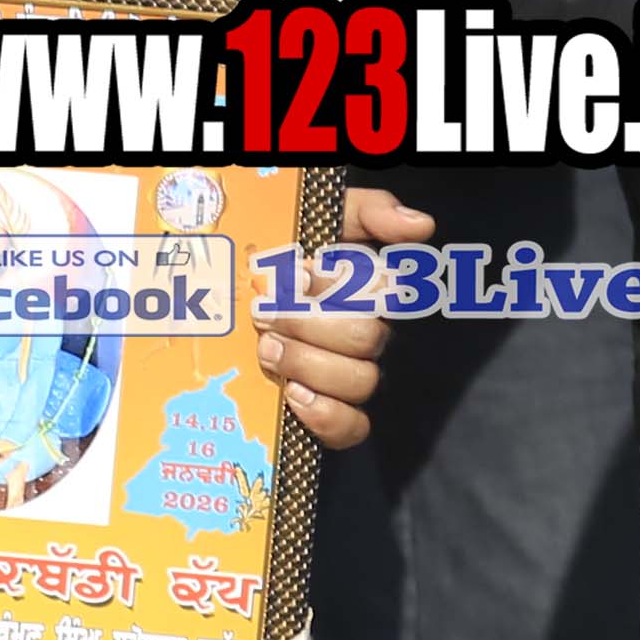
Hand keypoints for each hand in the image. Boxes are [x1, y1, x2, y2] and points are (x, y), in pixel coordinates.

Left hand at [255, 185, 435, 451]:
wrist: (219, 299)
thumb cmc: (272, 257)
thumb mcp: (318, 219)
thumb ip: (370, 211)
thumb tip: (420, 226)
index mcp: (369, 292)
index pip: (387, 295)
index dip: (341, 288)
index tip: (295, 273)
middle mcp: (366, 334)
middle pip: (368, 339)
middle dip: (309, 324)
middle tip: (263, 313)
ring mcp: (349, 377)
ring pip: (361, 381)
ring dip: (307, 363)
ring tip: (266, 350)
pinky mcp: (329, 414)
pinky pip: (353, 428)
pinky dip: (327, 416)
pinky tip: (295, 396)